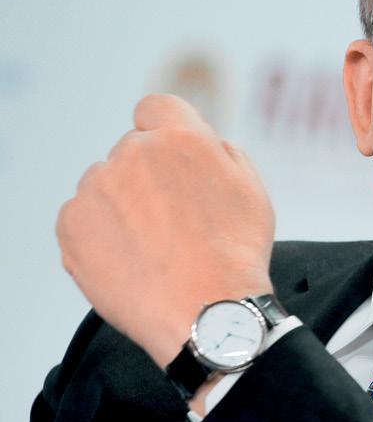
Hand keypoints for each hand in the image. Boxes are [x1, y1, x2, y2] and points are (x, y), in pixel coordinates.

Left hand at [57, 94, 274, 368]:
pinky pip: (83, 216)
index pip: (155, 107)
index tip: (173, 160)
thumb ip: (220, 151)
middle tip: (173, 218)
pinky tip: (131, 259)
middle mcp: (133, 153)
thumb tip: (200, 141)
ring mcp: (97, 187)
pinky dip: (101, 233)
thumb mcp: (252, 188)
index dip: (165, 131)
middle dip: (147, 175)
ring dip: (123, 203)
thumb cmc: (236, 253)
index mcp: (181, 138)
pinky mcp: (71, 223)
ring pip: (106, 183)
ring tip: (153, 246)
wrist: (205, 314)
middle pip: (132, 150)